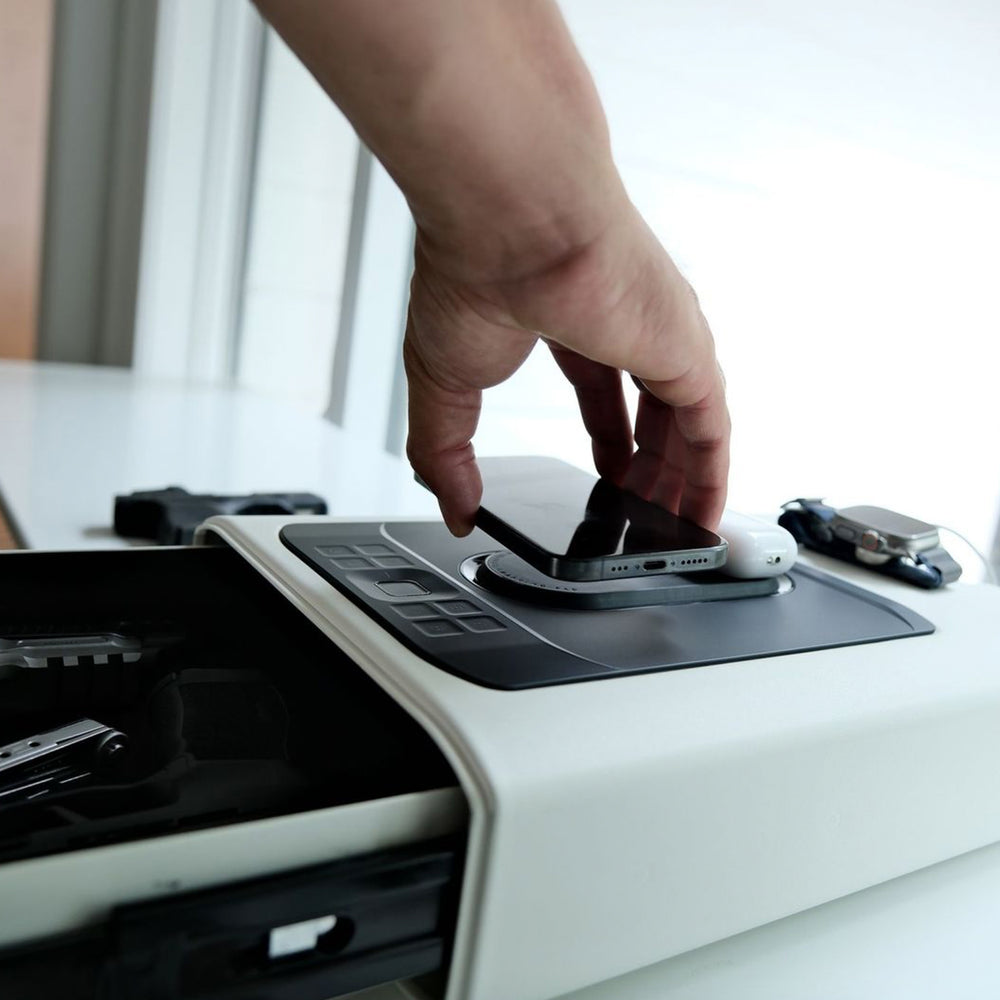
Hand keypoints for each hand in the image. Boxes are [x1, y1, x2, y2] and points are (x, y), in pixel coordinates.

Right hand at [404, 196, 729, 534]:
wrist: (512, 217)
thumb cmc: (473, 270)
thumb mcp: (442, 387)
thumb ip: (445, 454)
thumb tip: (453, 508)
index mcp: (569, 321)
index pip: (602, 388)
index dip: (608, 439)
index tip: (608, 476)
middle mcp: (625, 325)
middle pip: (652, 410)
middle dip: (649, 466)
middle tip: (645, 512)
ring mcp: (661, 337)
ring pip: (688, 423)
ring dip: (682, 479)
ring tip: (678, 527)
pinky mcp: (687, 351)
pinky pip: (713, 431)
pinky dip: (710, 479)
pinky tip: (704, 518)